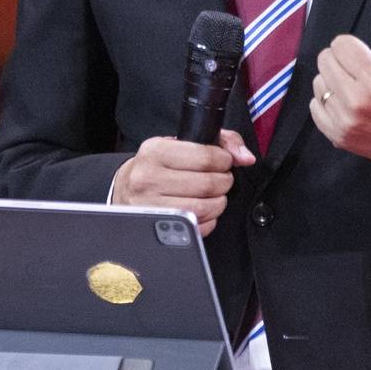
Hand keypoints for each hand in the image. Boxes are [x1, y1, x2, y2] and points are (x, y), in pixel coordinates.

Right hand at [110, 131, 254, 235]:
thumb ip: (220, 141)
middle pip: (207, 184)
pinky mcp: (157, 227)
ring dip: (219, 201)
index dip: (224, 160)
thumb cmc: (157, 166)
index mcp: (155, 152)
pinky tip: (203, 210)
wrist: (125, 188)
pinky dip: (209, 220)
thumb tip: (245, 156)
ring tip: (214, 194)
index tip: (224, 162)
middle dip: (223, 182)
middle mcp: (148, 178)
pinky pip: (198, 227)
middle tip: (221, 179)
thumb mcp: (180, 143)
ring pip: (204, 207)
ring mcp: (151, 206)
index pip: (205, 157)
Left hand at [309, 0, 370, 177]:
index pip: (340, 45)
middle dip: (343, 60)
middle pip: (325, 61)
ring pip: (319, 83)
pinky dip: (326, 102)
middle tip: (362, 70)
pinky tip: (346, 102)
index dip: (354, 46)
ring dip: (335, 81)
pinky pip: (315, 109)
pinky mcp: (341, 137)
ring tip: (356, 87)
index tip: (370, 58)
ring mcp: (346, 122)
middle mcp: (356, 102)